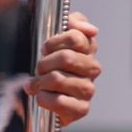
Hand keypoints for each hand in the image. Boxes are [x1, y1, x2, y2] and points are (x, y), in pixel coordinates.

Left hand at [25, 11, 100, 126]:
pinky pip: (59, 101)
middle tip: (40, 68)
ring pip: (58, 79)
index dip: (53, 43)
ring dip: (40, 81)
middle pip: (66, 57)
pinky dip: (43, 98)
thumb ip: (73, 22)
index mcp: (88, 49)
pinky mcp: (81, 109)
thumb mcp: (57, 38)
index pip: (75, 37)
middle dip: (45, 62)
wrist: (45, 96)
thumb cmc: (51, 65)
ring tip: (39, 84)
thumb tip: (91, 29)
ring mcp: (88, 90)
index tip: (46, 50)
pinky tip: (42, 97)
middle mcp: (92, 69)